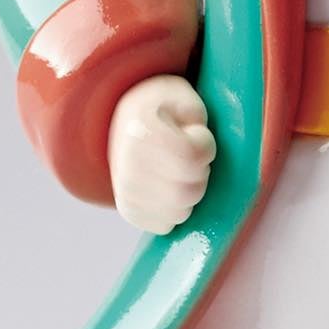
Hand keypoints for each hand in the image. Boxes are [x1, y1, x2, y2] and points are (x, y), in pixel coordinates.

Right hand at [108, 75, 215, 233]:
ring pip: (179, 213)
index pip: (191, 158)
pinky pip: (166, 225)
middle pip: (187, 192)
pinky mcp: (127, 209)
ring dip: (189, 193)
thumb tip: (197, 163)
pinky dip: (175, 208)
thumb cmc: (169, 111)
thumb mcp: (187, 103)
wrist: (131, 120)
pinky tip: (168, 186)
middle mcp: (125, 164)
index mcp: (141, 130)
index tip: (195, 134)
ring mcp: (124, 190)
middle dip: (199, 175)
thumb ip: (197, 127)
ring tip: (177, 170)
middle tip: (189, 157)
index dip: (204, 147)